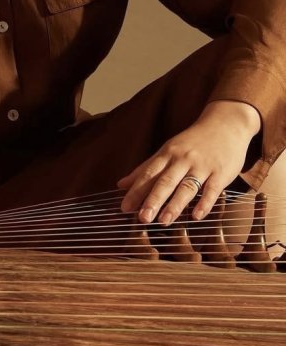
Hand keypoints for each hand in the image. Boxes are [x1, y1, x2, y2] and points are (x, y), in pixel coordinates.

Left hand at [116, 99, 260, 223]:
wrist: (224, 124)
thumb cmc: (192, 142)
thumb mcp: (166, 151)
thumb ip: (145, 168)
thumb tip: (121, 184)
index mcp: (166, 154)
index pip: (148, 174)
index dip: (136, 191)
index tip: (124, 208)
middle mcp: (182, 160)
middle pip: (165, 181)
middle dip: (152, 200)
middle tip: (142, 218)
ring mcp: (202, 166)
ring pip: (186, 187)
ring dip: (175, 205)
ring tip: (163, 221)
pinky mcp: (220, 173)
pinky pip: (212, 190)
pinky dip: (204, 203)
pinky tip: (196, 216)